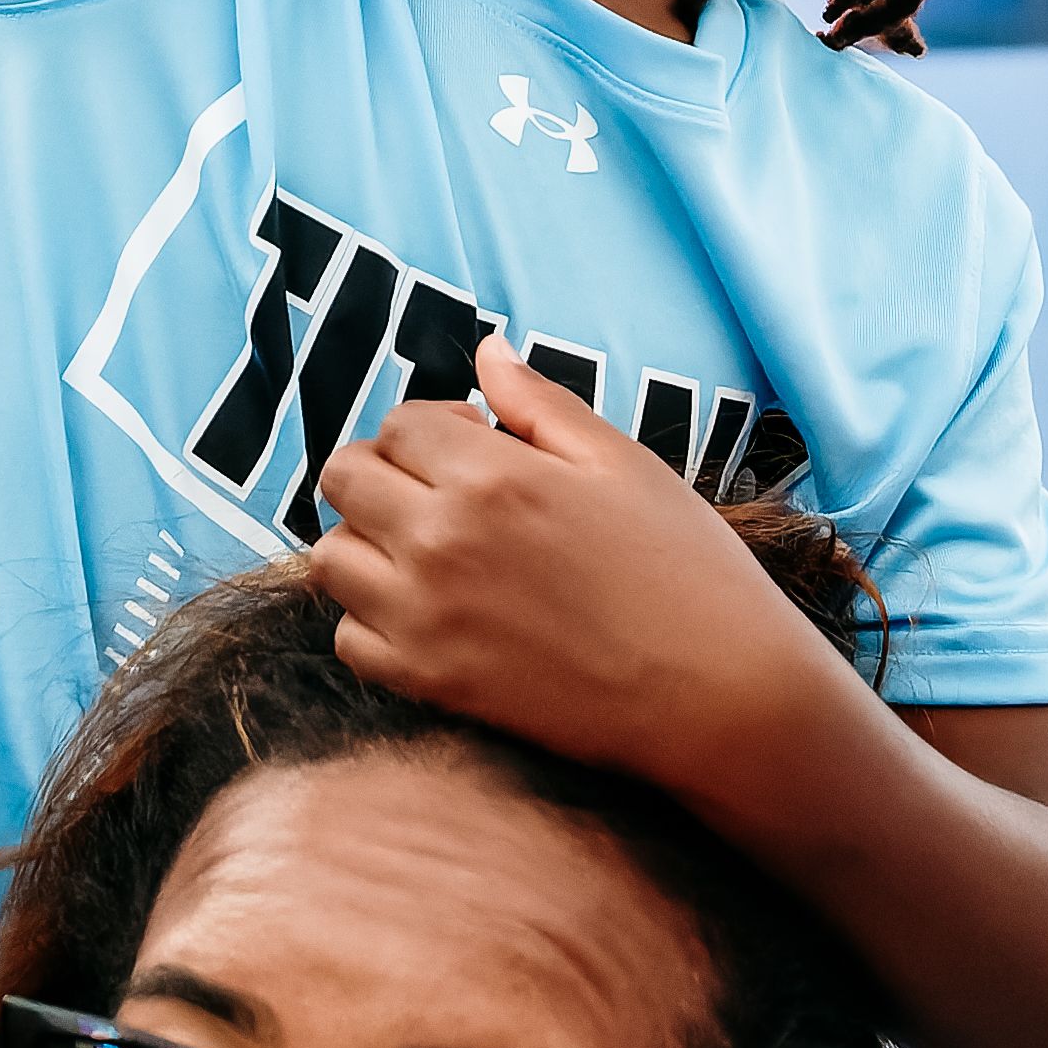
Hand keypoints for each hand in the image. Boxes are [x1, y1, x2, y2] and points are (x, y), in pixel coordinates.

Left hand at [303, 360, 807, 776]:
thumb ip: (539, 404)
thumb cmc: (685, 570)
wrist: (717, 695)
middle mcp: (441, 541)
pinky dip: (370, 620)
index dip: (434, 426)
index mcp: (491, 475)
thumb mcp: (622, 463)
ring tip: (428, 550)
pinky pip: (349, 639)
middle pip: (344, 478)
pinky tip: (427, 611)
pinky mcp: (430, 683)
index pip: (398, 422)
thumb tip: (485, 352)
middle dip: (384, 471)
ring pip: (330, 559)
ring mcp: (426, 618)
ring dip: (366, 542)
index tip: (477, 446)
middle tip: (442, 491)